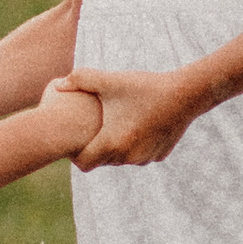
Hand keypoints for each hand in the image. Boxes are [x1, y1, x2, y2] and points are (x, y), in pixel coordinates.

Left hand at [60, 68, 203, 168]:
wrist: (185, 94)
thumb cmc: (144, 87)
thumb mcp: (110, 80)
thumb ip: (80, 79)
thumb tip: (57, 84)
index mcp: (112, 143)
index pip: (83, 164)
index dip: (75, 154)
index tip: (75, 139)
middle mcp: (128, 158)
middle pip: (102, 161)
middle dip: (95, 148)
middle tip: (91, 129)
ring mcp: (145, 159)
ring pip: (121, 159)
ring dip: (115, 146)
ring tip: (112, 125)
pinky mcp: (159, 155)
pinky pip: (139, 154)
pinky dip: (134, 144)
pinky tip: (136, 124)